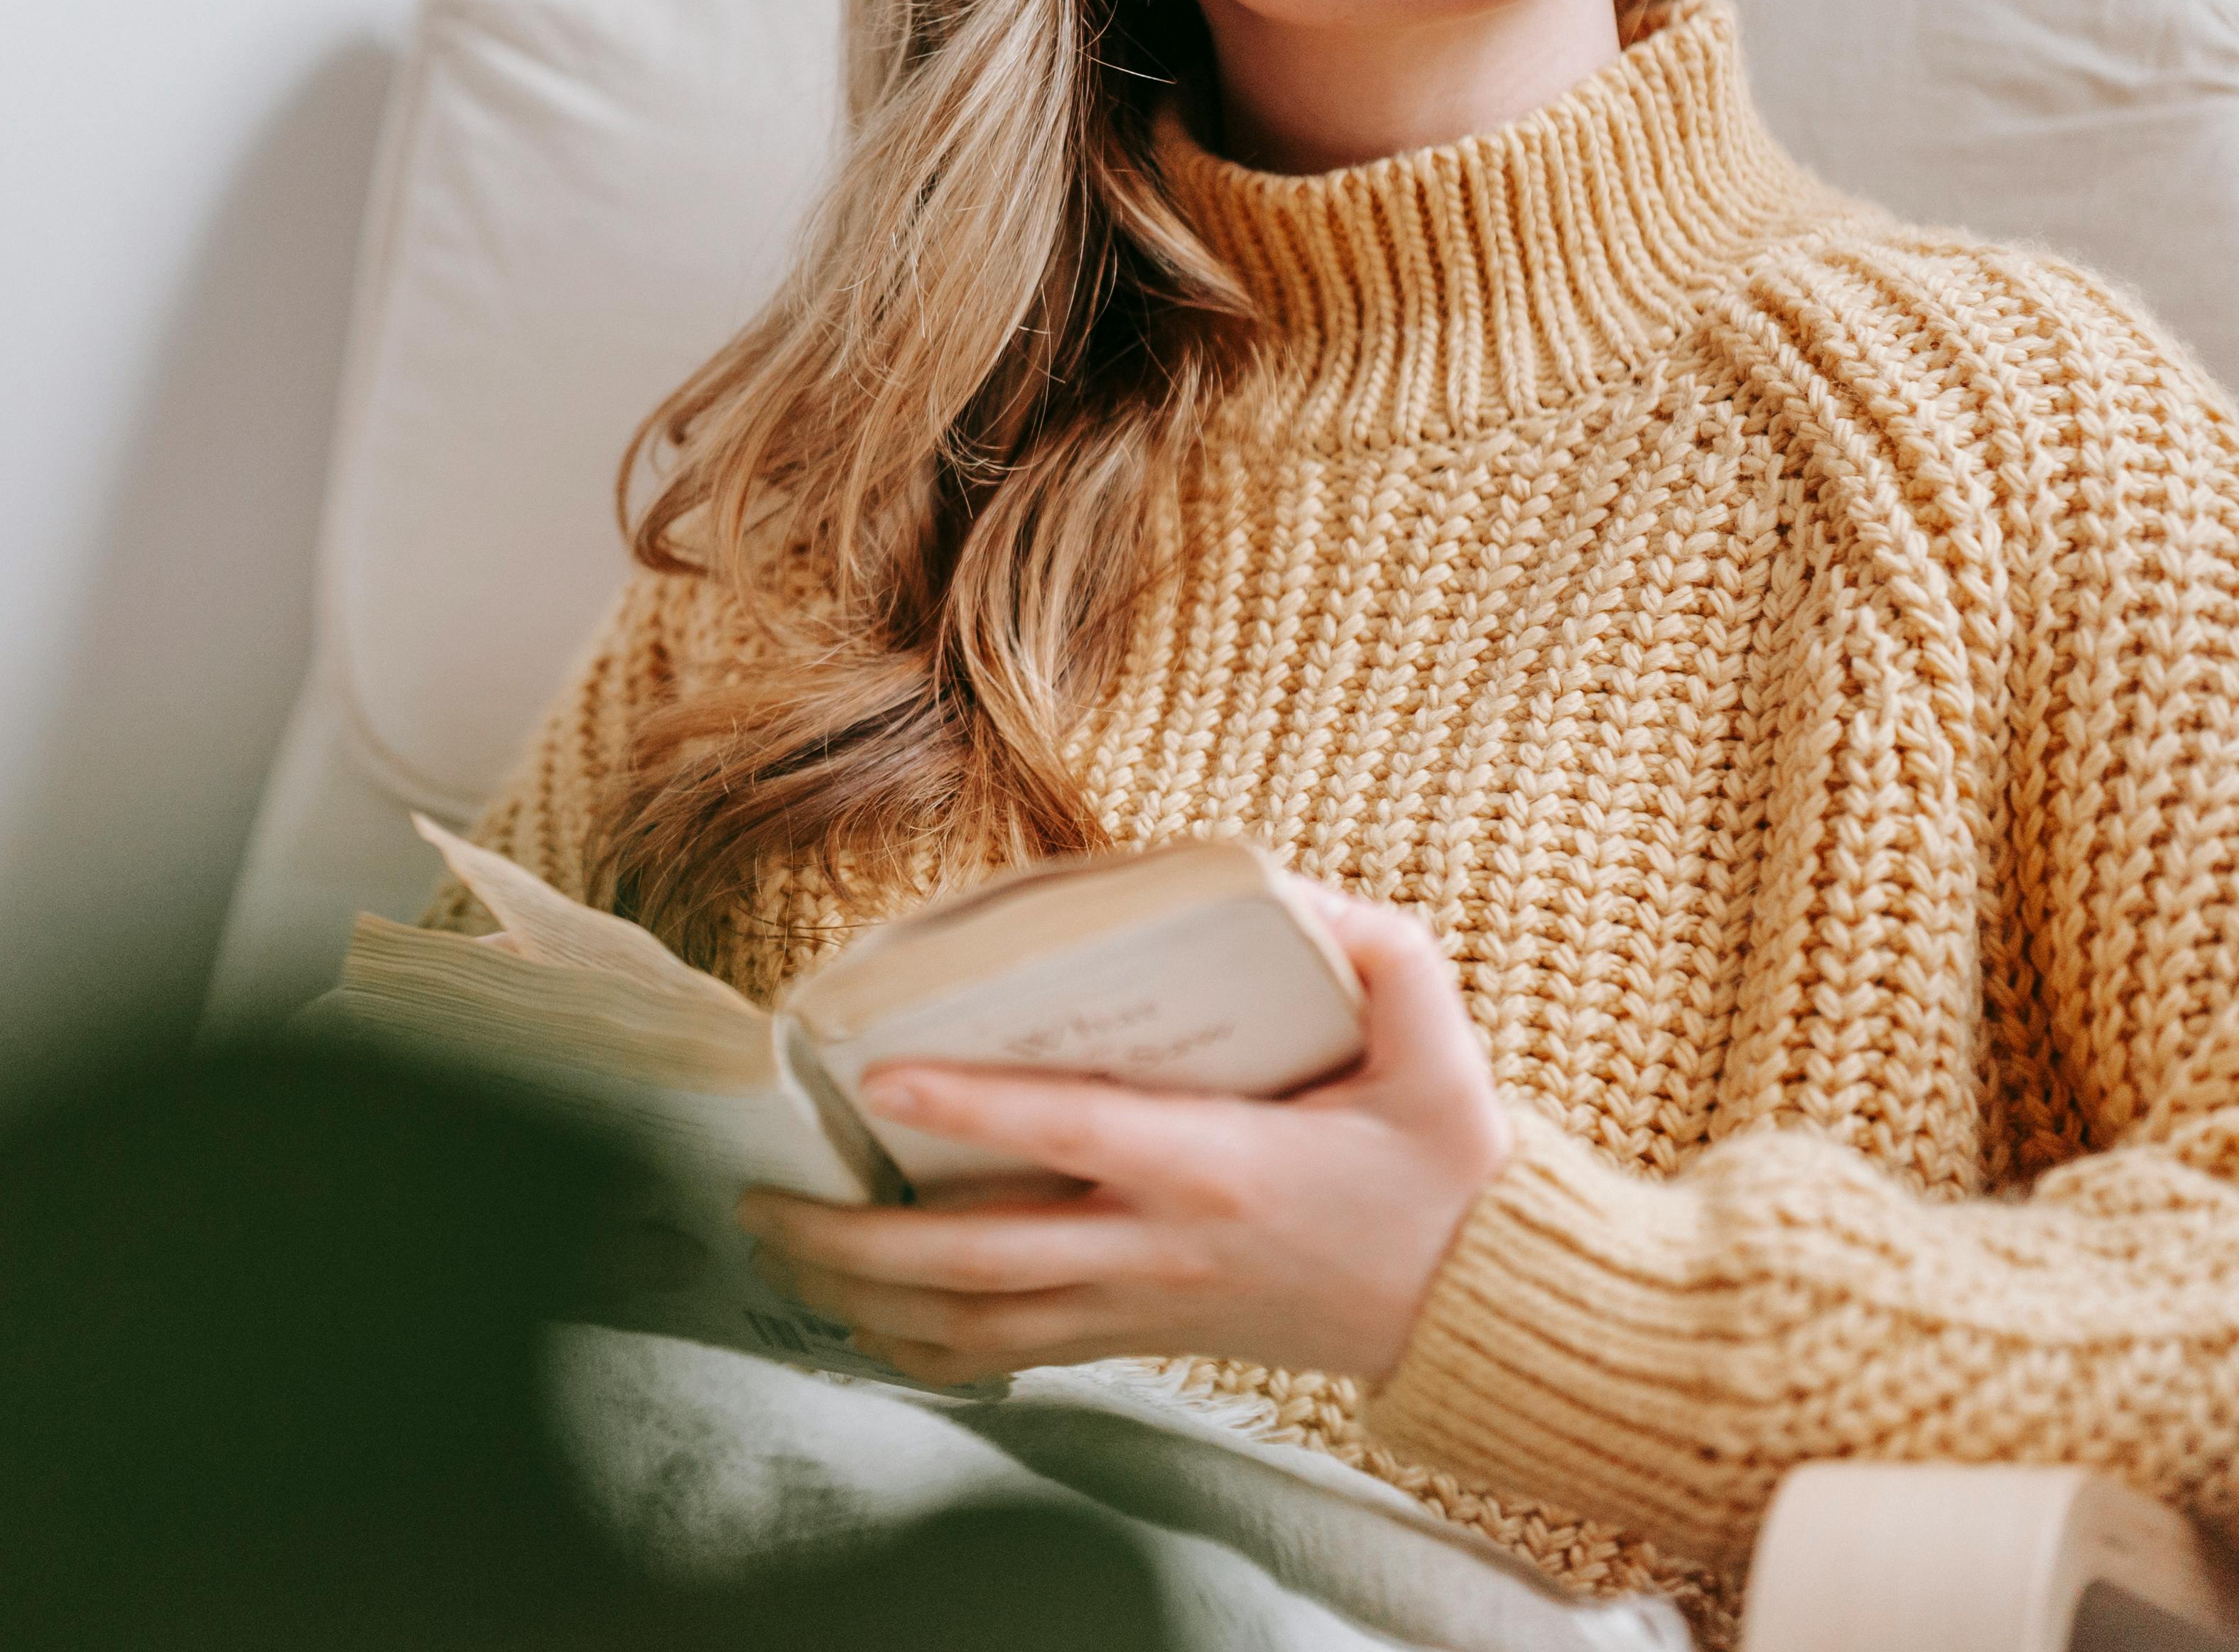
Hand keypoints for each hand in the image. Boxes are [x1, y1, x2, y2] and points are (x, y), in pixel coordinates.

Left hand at [734, 888, 1511, 1388]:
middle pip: (983, 1256)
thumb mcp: (1436, 1042)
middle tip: (761, 1198)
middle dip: (858, 1240)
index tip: (877, 1077)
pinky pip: (1013, 1358)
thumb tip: (1290, 888)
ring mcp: (1146, 1305)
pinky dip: (927, 1348)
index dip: (973, 1105)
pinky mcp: (1145, 1338)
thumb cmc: (1449, 1171)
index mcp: (1220, 1168)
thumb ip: (1373, 949)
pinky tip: (861, 1325)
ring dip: (865, 1298)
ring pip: (977, 1325)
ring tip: (777, 1253)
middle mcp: (1163, 1247)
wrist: (1484, 1312)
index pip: (1074, 1131)